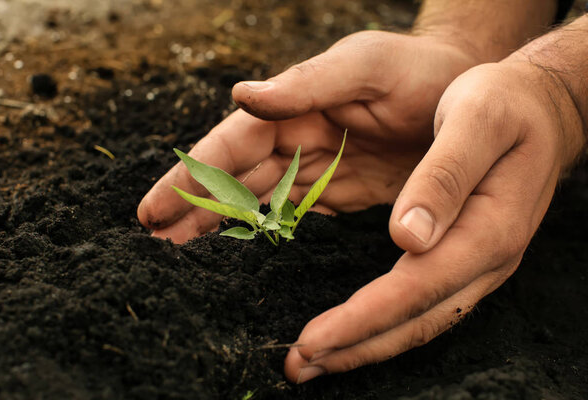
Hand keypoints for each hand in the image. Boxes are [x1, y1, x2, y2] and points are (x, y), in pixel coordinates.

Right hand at [137, 30, 477, 242]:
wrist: (471, 95)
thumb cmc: (418, 71)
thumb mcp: (365, 67)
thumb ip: (308, 83)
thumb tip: (241, 95)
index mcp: (293, 106)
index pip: (231, 146)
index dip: (190, 177)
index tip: (150, 210)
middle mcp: (296, 139)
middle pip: (232, 179)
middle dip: (191, 209)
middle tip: (152, 245)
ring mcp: (315, 169)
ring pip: (254, 201)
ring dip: (217, 227)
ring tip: (179, 255)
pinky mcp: (338, 194)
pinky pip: (290, 217)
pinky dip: (261, 236)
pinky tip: (238, 257)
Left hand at [284, 60, 584, 382]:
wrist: (543, 111)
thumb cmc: (507, 105)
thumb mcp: (476, 120)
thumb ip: (446, 176)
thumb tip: (408, 236)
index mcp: (488, 228)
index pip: (415, 289)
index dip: (362, 320)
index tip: (311, 341)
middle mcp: (485, 260)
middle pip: (416, 321)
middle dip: (354, 348)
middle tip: (297, 368)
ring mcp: (477, 264)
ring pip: (419, 321)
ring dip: (364, 345)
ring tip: (316, 360)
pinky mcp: (462, 257)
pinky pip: (421, 304)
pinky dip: (382, 323)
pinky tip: (353, 327)